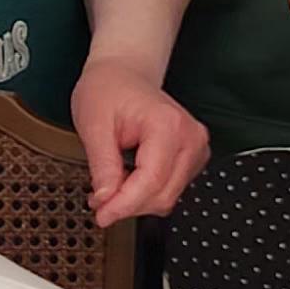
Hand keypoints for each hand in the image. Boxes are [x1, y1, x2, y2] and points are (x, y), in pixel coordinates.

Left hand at [70, 54, 208, 224]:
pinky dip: (146, 193)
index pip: (151, 182)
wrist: (123, 73)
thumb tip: (107, 200)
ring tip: (111, 183)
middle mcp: (190, 137)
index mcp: (168, 125)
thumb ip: (102, 166)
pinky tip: (128, 179)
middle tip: (99, 199)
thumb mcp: (93, 125)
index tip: (102, 215)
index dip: (124, 205)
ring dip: (137, 201)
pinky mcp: (193, 158)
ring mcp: (196, 148)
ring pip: (168, 198)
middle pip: (162, 195)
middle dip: (128, 205)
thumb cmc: (108, 90)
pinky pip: (170, 190)